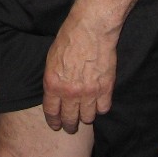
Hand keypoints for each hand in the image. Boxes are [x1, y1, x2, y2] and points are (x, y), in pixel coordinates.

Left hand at [41, 18, 116, 132]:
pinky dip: (101, 107)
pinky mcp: (106, 88)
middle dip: (70, 126)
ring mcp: (89, 92)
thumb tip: (54, 93)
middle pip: (70, 119)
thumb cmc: (69, 38)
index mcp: (53, 84)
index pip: (52, 112)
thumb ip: (53, 79)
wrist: (91, 28)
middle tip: (71, 127)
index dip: (54, 122)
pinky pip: (104, 108)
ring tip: (86, 115)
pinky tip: (99, 103)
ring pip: (88, 117)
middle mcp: (70, 92)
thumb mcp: (51, 59)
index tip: (57, 126)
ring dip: (87, 117)